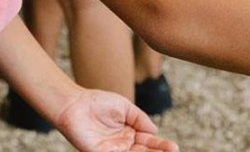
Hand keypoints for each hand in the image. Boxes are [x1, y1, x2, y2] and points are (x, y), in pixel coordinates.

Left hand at [55, 89, 178, 151]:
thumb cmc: (97, 102)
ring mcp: (112, 150)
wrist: (75, 103)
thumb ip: (140, 119)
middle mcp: (123, 144)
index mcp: (129, 132)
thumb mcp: (124, 107)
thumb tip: (155, 131)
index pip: (149, 142)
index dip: (161, 145)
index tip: (174, 147)